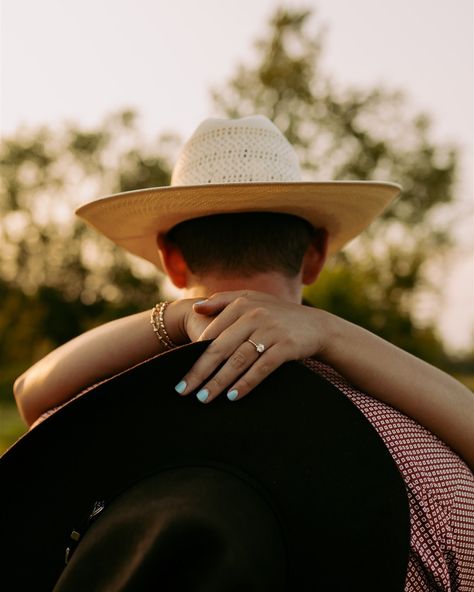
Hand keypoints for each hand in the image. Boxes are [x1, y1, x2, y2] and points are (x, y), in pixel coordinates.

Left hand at [175, 290, 329, 402]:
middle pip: (220, 348)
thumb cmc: (278, 315)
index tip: (181, 373)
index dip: (194, 355)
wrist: (317, 326)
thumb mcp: (253, 300)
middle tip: (183, 391)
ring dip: (219, 382)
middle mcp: (255, 316)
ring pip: (238, 360)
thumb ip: (223, 300)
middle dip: (200, 372)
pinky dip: (246, 383)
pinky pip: (261, 368)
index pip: (212, 333)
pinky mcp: (286, 347)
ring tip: (203, 398)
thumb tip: (196, 307)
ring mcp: (271, 331)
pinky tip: (232, 397)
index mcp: (242, 304)